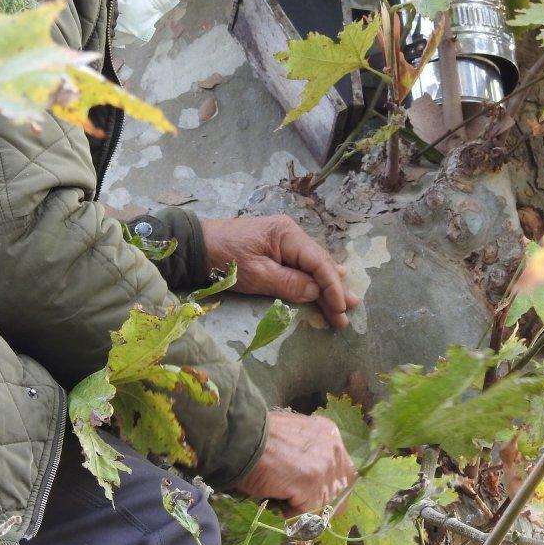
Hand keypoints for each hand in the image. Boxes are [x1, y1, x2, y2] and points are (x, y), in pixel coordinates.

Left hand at [200, 215, 359, 327]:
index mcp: (288, 234)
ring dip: (326, 285)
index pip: (319, 263)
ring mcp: (282, 239)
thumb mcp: (257, 275)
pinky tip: (326, 285)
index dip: (332, 288)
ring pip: (311, 264)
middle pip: (319, 263)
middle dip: (334, 288)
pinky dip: (311, 279)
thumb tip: (316, 293)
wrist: (194, 246)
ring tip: (344, 302)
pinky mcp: (273, 248)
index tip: (340, 309)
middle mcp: (290, 233)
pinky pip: (299, 264)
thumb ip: (289, 284)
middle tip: (350, 310)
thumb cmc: (223, 258)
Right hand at [236, 409, 356, 513]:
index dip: (327, 486)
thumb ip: (311, 452)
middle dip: (319, 501)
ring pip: (323, 506)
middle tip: (296, 498)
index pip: (343, 472)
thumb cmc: (260, 435)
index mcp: (330, 434)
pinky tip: (276, 495)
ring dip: (303, 506)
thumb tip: (312, 475)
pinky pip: (306, 513)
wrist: (241, 438)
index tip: (309, 490)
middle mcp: (334, 450)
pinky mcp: (311, 487)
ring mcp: (325, 469)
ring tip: (281, 492)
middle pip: (339, 492)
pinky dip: (289, 511)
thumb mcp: (295, 435)